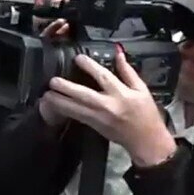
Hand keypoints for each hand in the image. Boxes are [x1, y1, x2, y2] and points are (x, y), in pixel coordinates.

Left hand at [43, 51, 177, 165]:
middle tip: (52, 81)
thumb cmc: (146, 114)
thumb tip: (118, 53)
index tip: (78, 58)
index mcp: (122, 94)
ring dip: (60, 101)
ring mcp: (100, 118)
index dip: (90, 67)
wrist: (146, 141)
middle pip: (84, 95)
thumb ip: (128, 71)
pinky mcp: (95, 126)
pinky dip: (65, 110)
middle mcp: (109, 106)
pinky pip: (77, 117)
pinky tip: (54, 106)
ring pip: (76, 108)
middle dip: (67, 88)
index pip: (104, 77)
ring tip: (46, 94)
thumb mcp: (142, 89)